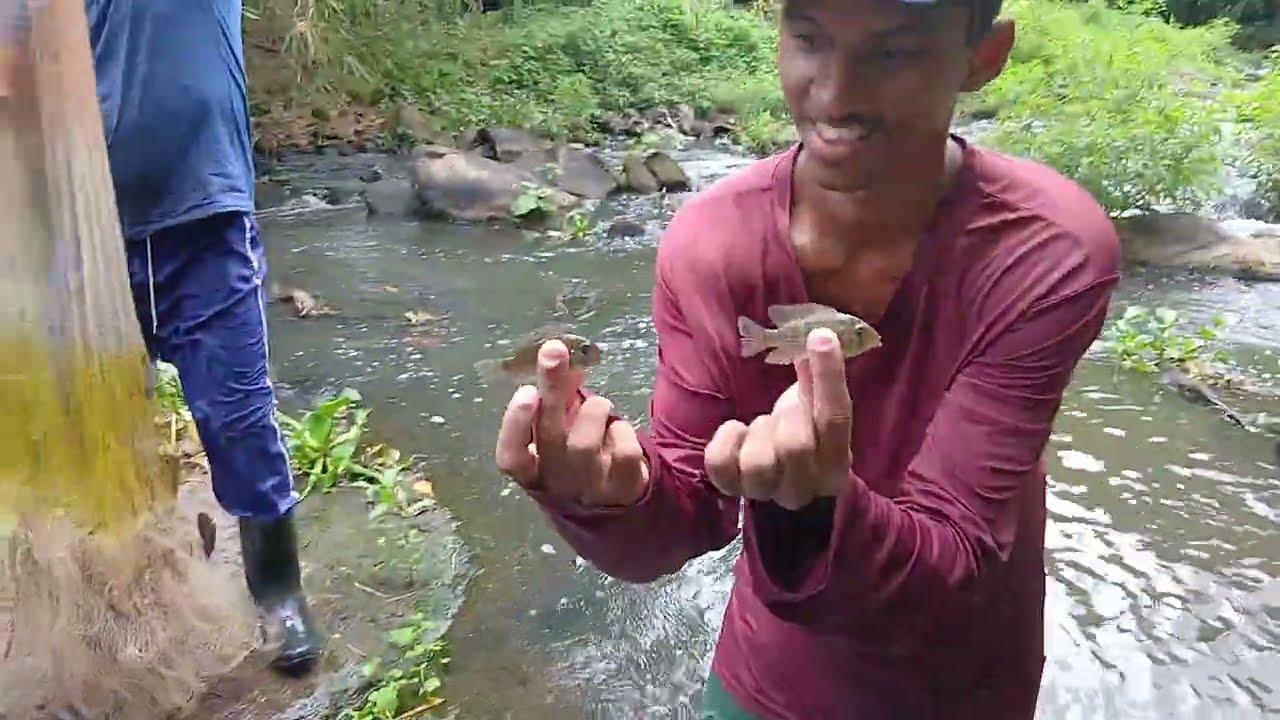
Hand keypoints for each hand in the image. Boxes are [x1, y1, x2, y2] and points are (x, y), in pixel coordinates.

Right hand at [494, 339, 648, 505]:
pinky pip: (623, 452)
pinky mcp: (623, 489)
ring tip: (600, 406)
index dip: (514, 425)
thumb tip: (558, 350)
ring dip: (594, 410)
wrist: (614, 503)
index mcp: (530, 470)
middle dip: (552, 388)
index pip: (511, 456)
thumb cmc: (575, 457)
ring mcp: (589, 490)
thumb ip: (556, 395)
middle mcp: (555, 484)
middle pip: (549, 436)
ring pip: (585, 444)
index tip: (526, 390)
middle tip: (554, 350)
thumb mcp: (558, 429)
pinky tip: (619, 431)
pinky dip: (623, 431)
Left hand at [705, 327, 852, 509]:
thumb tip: (819, 337)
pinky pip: (720, 464)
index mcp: (836, 467)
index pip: (836, 420)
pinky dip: (726, 440)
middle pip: (795, 446)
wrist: (777, 463)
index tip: (820, 337)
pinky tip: (738, 430)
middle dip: (787, 415)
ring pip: (757, 462)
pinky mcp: (731, 488)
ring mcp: (766, 493)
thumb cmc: (802, 427)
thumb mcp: (816, 405)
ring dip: (759, 431)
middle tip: (784, 410)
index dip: (829, 375)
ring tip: (763, 424)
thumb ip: (820, 378)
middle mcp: (804, 489)